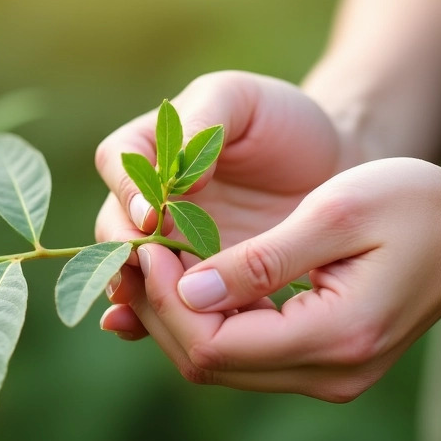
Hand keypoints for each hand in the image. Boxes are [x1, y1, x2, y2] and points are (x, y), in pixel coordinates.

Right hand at [94, 71, 345, 337]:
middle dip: (130, 253)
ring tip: (163, 314)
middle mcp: (145, 198)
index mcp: (148, 146)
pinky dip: (156, 324)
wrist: (327, 168)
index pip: (118, 163)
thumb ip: (202, 125)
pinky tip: (161, 339)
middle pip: (113, 227)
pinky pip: (162, 305)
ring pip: (134, 272)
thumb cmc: (281, 121)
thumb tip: (176, 184)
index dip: (128, 192)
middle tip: (155, 274)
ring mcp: (165, 243)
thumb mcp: (240, 101)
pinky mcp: (190, 280)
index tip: (153, 218)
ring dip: (143, 294)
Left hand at [106, 158, 440, 399]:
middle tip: (137, 248)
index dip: (165, 299)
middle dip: (160, 308)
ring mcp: (328, 379)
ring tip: (157, 255)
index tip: (146, 242)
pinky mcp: (323, 367)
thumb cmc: (415, 204)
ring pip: (220, 365)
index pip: (215, 345)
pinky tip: (193, 275)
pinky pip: (245, 355)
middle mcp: (330, 376)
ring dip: (179, 315)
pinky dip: (209, 319)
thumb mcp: (337, 212)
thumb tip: (186, 290)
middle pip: (208, 364)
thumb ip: (260, 259)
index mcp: (337, 337)